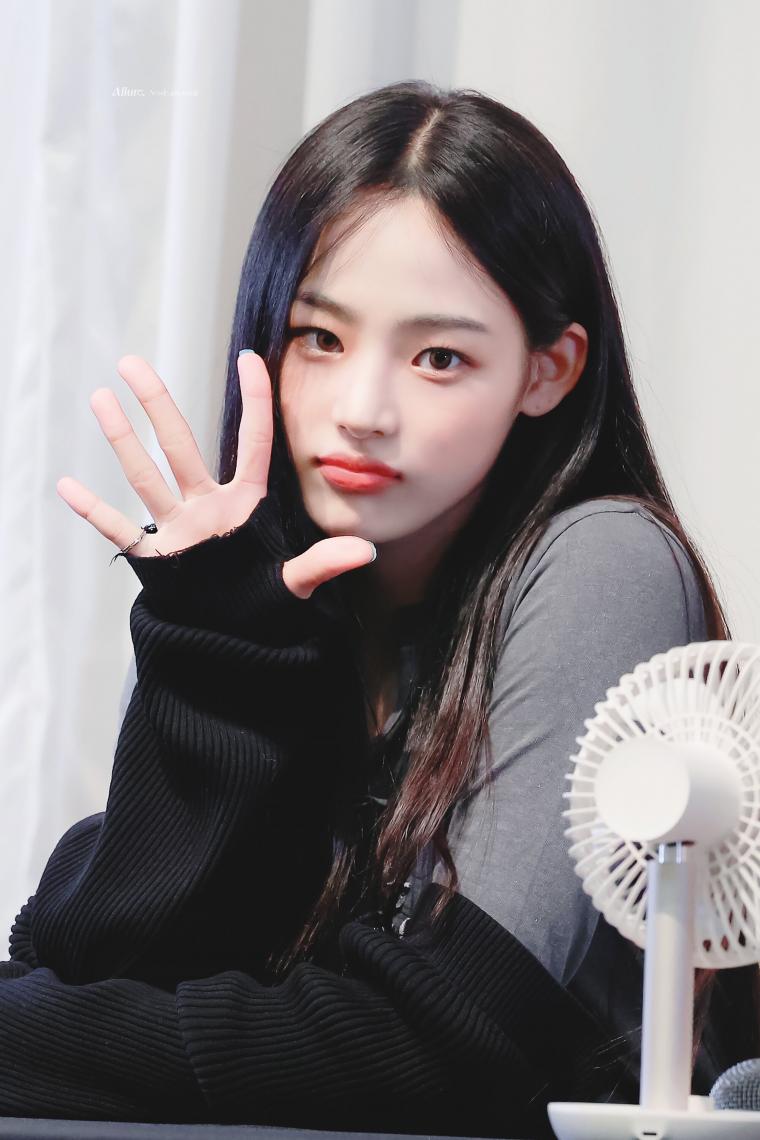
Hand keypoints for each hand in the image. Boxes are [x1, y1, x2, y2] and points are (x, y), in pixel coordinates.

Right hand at [56, 352, 376, 599]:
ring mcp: (178, 529)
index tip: (250, 358)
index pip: (252, 443)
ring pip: (146, 477)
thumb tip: (365, 552)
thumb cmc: (264, 605)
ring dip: (123, 441)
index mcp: (245, 506)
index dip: (254, 402)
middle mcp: (207, 507)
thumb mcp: (294, 583)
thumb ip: (322, 564)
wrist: (233, 636)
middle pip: (179, 446)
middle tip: (132, 362)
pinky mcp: (157, 559)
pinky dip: (93, 512)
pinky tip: (66, 486)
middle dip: (157, 405)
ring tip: (101, 399)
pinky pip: (119, 531)